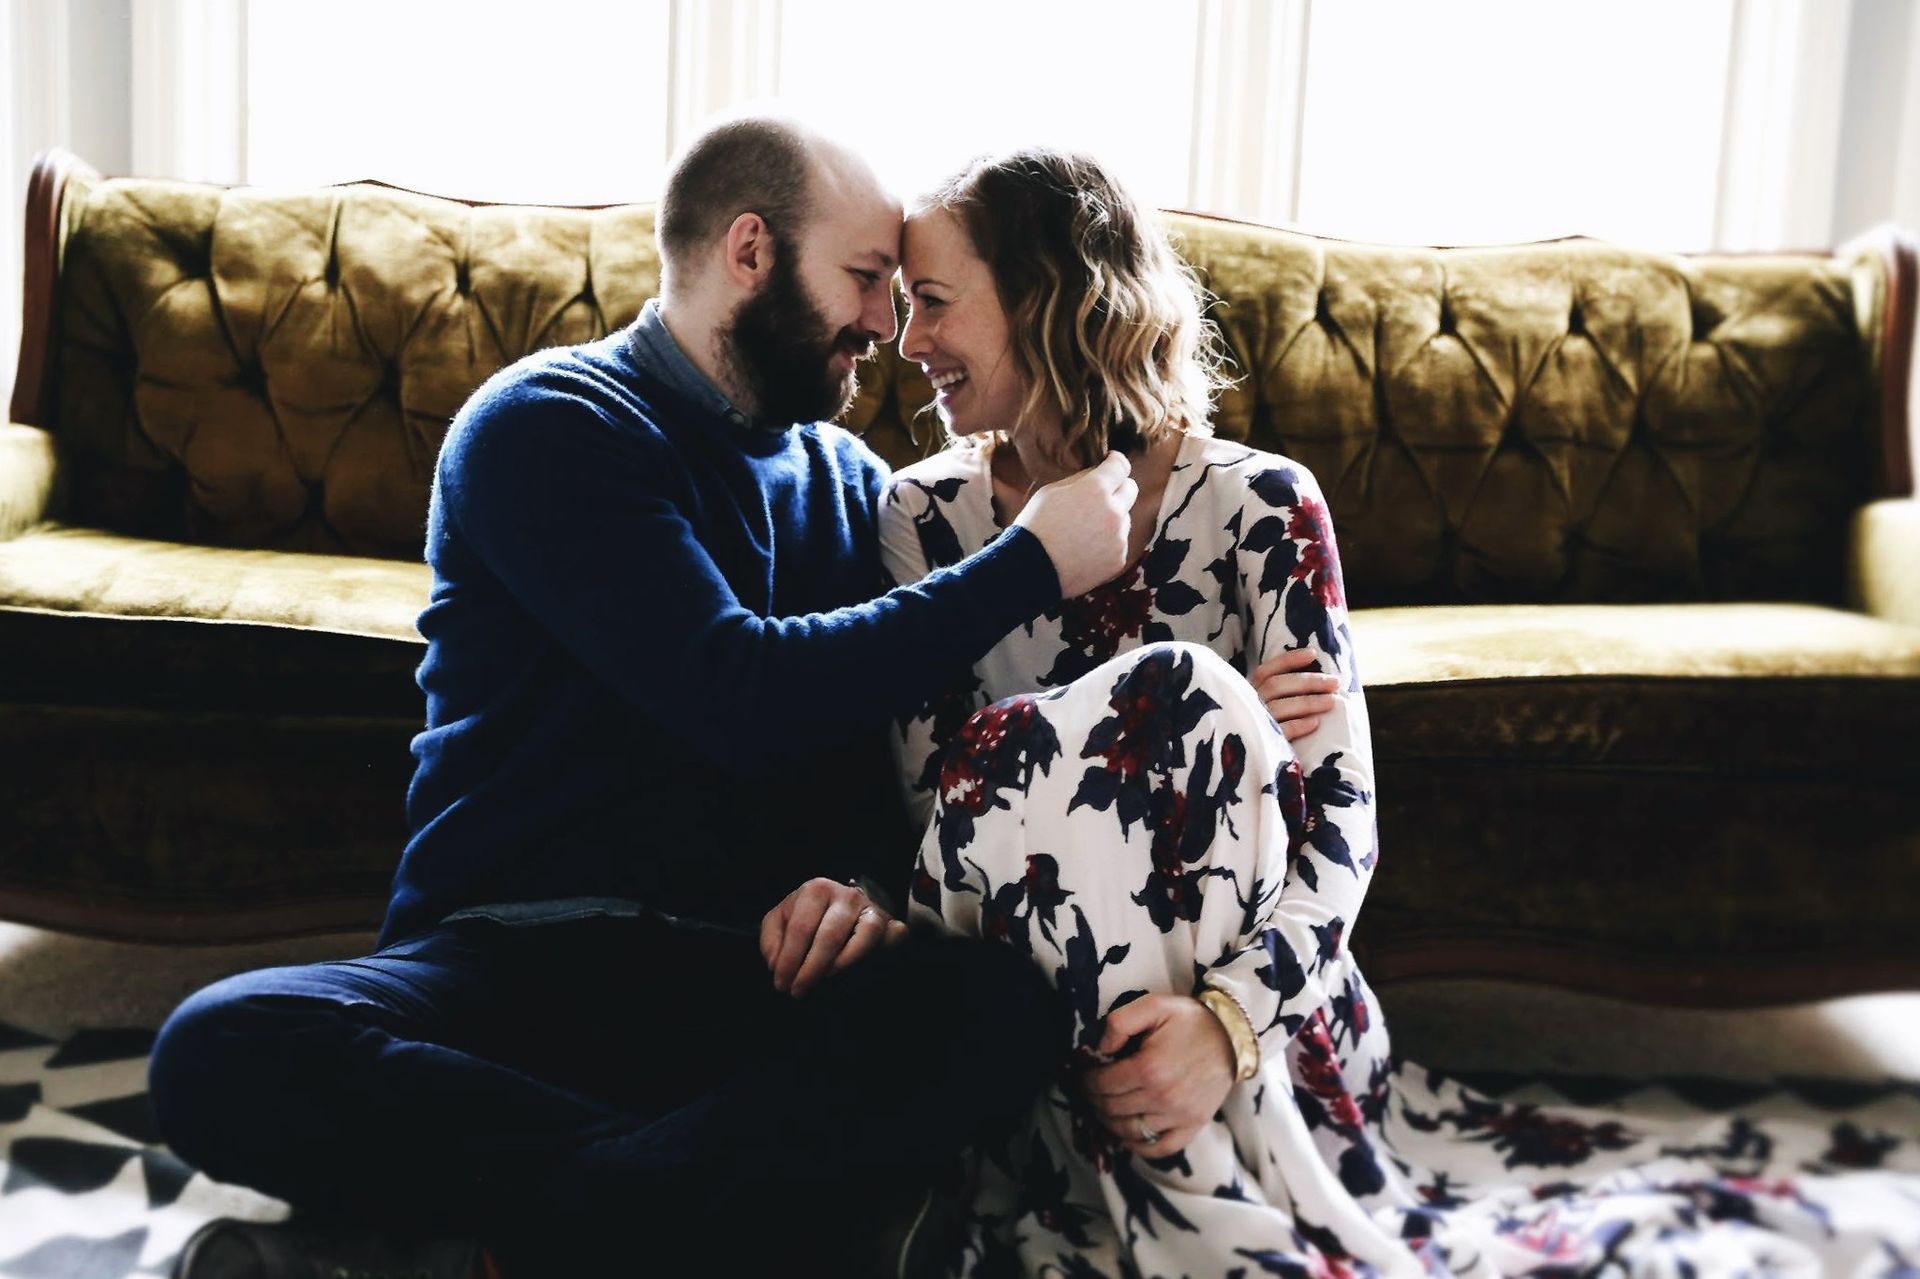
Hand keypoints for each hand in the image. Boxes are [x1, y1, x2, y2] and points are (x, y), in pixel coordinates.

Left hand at [759, 877, 907, 996]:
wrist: (839, 911)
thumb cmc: (806, 920)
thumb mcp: (780, 922)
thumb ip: (771, 941)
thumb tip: (776, 963)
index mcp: (816, 890)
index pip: (801, 928)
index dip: (789, 960)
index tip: (781, 984)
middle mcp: (847, 895)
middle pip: (830, 935)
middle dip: (811, 970)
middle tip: (798, 992)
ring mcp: (872, 909)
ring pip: (865, 936)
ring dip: (843, 964)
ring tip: (825, 981)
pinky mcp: (891, 925)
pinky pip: (893, 938)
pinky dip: (882, 953)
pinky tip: (860, 970)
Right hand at [1012, 451, 1135, 597]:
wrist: (1031, 569)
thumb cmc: (1036, 526)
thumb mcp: (1051, 492)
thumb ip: (1079, 480)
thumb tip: (1097, 473)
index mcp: (1096, 489)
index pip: (1120, 466)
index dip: (1115, 461)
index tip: (1111, 462)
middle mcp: (1114, 511)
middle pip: (1131, 489)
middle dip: (1118, 487)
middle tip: (1101, 495)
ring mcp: (1118, 537)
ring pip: (1124, 519)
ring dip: (1112, 518)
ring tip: (1085, 531)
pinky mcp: (1118, 559)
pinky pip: (1119, 543)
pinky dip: (1107, 543)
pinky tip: (1085, 549)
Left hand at [1080, 994, 1235, 1158]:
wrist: (1232, 1035)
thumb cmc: (1190, 1020)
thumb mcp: (1153, 1005)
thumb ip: (1119, 1022)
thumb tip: (1098, 1048)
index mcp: (1148, 1068)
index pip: (1102, 1084)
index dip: (1085, 1081)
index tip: (1081, 1075)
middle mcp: (1162, 1097)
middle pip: (1112, 1108)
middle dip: (1094, 1099)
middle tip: (1090, 1090)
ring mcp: (1179, 1116)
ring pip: (1129, 1130)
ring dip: (1110, 1122)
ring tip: (1104, 1109)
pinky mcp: (1193, 1126)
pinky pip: (1160, 1148)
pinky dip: (1139, 1146)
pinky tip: (1127, 1134)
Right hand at [1249, 648, 1340, 740]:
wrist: (1249, 772)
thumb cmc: (1265, 733)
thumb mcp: (1266, 708)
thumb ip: (1281, 693)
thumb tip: (1314, 673)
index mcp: (1247, 694)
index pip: (1266, 671)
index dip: (1288, 660)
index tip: (1312, 654)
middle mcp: (1247, 706)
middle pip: (1277, 685)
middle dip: (1309, 681)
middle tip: (1335, 682)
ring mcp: (1252, 724)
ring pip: (1281, 706)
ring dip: (1310, 702)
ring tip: (1332, 701)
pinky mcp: (1261, 744)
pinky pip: (1281, 731)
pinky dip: (1299, 725)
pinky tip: (1316, 723)